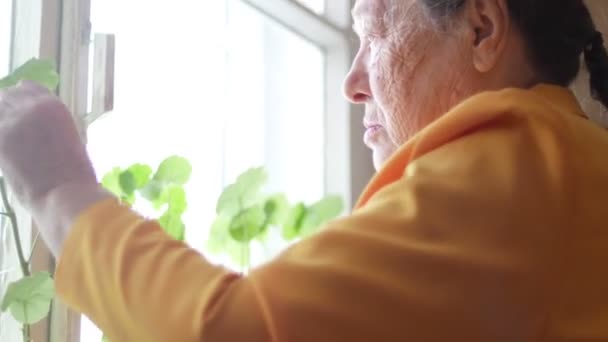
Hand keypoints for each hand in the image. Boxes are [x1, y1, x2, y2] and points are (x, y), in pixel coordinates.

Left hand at [0, 81, 109, 255]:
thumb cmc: (76, 173)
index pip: (28, 88)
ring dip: (1, 119)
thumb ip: (48, 125)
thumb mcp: (69, 138)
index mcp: (53, 105)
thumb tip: (31, 126)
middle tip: (12, 128)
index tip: (21, 111)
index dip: (23, 98)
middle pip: (6, 95)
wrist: (64, 194)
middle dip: (6, 107)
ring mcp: (10, 122)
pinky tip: (4, 149)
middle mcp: (29, 107)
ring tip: (9, 137)